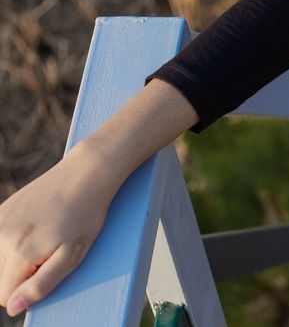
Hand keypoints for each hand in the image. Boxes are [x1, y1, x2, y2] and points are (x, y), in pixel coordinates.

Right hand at [0, 148, 121, 317]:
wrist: (86, 173)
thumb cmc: (85, 215)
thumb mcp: (73, 255)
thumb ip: (41, 285)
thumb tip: (13, 308)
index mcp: (20, 252)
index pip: (5, 296)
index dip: (28, 289)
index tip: (49, 268)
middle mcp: (2, 236)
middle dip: (21, 273)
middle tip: (50, 250)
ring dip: (16, 256)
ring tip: (45, 236)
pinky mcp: (1, 209)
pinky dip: (12, 240)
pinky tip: (37, 225)